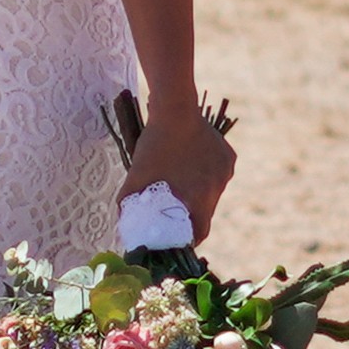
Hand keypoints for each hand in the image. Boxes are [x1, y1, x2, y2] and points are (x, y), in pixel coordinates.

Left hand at [115, 93, 239, 244]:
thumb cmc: (154, 145)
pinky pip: (217, 174)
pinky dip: (206, 175)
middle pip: (206, 212)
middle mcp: (217, 188)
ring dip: (199, 193)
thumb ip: (127, 201)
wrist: (175, 109)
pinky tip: (192, 165)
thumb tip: (120, 220)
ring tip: (182, 183)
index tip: (181, 239)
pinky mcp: (228, 157)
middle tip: (176, 210)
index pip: (201, 231)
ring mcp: (224, 171)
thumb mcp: (135, 176)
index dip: (190, 238)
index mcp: (199, 198)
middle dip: (192, 215)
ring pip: (212, 192)